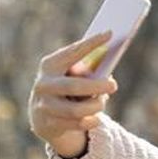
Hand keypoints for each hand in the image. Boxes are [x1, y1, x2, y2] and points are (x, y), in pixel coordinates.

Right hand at [29, 32, 117, 157]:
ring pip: (77, 110)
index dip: (91, 43)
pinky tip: (94, 118)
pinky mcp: (48, 125)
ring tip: (101, 103)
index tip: (110, 33)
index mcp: (50, 65)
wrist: (45, 118)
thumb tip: (112, 57)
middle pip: (74, 86)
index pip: (73, 52)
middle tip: (113, 85)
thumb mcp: (75, 76)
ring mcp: (44, 106)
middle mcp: (43, 84)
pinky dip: (92, 121)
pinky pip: (79, 124)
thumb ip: (90, 69)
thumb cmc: (69, 90)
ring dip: (95, 106)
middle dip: (97, 86)